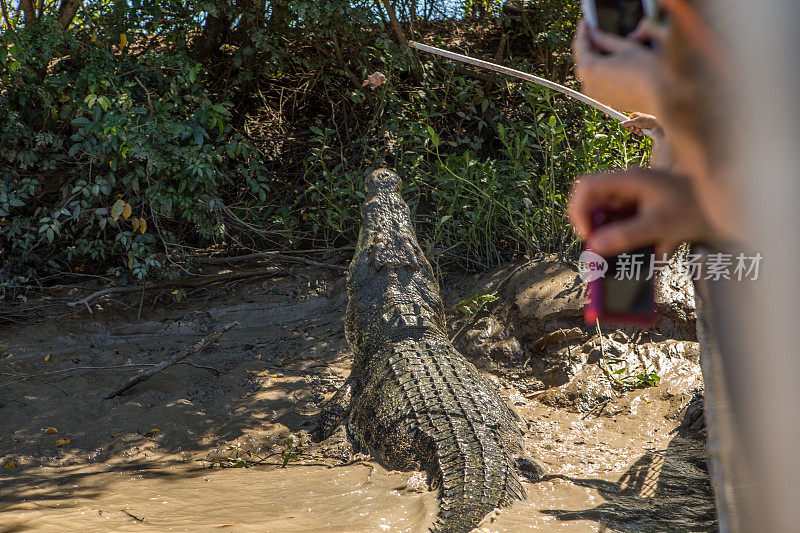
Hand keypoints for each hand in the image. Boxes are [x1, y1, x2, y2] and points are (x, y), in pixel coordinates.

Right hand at [569, 168, 714, 256]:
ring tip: (628, 254)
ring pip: (610, 216)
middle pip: (594, 203)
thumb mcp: (660, 224)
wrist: (731, 207)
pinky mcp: (646, 209)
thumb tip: (594, 247)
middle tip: (599, 248)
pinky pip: (627, 225)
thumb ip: (626, 235)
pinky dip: (633, 242)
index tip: (587, 235)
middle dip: (594, 227)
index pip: (586, 187)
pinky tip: (655, 252)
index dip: (579, 211)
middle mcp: (629, 185)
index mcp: (629, 179)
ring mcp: (637, 197)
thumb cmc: (698, 208)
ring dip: (614, 237)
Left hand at [571, 20, 663, 114]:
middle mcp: (587, 85)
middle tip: (593, 30)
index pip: (580, 45)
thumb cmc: (646, 70)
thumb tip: (593, 32)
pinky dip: (601, 70)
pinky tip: (610, 60)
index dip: (583, 31)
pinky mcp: (604, 101)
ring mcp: (595, 95)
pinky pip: (597, 82)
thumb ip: (604, 38)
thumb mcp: (625, 47)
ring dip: (594, 57)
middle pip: (583, 59)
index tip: (585, 22)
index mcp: (589, 69)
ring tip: (603, 43)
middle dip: (588, 44)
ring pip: (590, 71)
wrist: (662, 97)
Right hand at [621, 112, 660, 135]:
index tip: (625, 127)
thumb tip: (621, 124)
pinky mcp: (642, 129)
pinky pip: (638, 132)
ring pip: (634, 130)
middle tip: (633, 128)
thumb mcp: (635, 121)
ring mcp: (640, 125)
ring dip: (636, 131)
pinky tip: (642, 131)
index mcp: (634, 116)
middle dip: (632, 129)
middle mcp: (637, 120)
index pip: (627, 120)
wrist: (655, 124)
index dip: (626, 124)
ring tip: (639, 129)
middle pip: (630, 126)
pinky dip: (639, 133)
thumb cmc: (646, 120)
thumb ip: (628, 123)